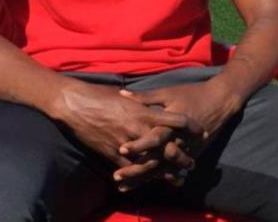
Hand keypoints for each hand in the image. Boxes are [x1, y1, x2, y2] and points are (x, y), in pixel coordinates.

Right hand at [48, 81, 197, 176]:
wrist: (75, 104)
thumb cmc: (99, 96)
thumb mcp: (126, 97)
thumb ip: (142, 104)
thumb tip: (152, 106)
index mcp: (145, 111)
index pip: (177, 121)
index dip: (191, 127)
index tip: (202, 131)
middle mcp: (139, 128)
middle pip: (169, 147)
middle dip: (182, 157)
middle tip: (192, 163)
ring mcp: (127, 144)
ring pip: (153, 163)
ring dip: (166, 172)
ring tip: (177, 178)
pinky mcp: (113, 155)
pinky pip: (132, 171)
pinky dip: (141, 178)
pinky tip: (149, 183)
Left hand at [114, 79, 243, 186]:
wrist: (220, 101)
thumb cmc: (191, 94)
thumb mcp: (167, 93)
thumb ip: (144, 97)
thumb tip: (122, 94)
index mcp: (171, 123)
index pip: (154, 137)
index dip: (138, 144)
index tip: (121, 150)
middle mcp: (178, 139)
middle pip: (156, 159)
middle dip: (136, 170)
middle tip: (116, 177)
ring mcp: (186, 149)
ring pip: (162, 169)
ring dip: (143, 178)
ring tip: (123, 186)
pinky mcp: (190, 154)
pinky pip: (172, 169)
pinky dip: (157, 178)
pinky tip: (142, 185)